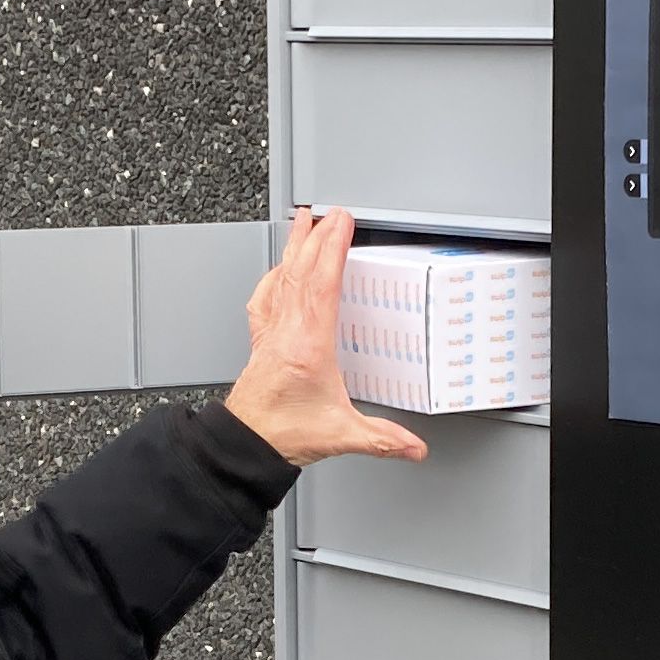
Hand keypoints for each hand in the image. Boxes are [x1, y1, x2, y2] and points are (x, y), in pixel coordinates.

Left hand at [223, 207, 432, 469]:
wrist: (245, 445)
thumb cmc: (282, 434)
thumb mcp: (341, 435)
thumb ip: (382, 439)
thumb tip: (414, 447)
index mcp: (308, 345)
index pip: (322, 283)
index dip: (333, 249)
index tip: (342, 223)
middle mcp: (286, 332)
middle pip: (301, 271)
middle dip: (317, 237)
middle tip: (328, 213)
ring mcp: (270, 333)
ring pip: (282, 278)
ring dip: (294, 247)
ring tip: (301, 222)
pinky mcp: (260, 342)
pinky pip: (266, 298)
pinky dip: (274, 277)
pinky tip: (277, 270)